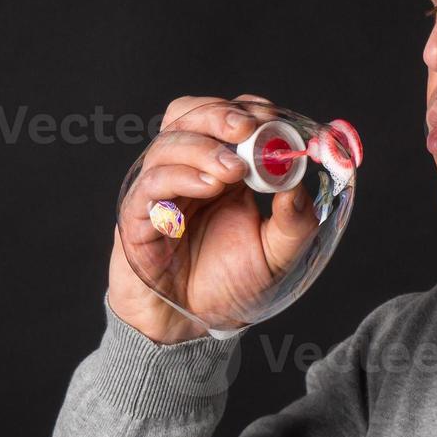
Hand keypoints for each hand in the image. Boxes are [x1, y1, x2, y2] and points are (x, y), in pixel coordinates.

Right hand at [107, 94, 319, 343]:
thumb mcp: (278, 254)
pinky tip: (208, 188)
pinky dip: (179, 177)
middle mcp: (189, 169)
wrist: (192, 326)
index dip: (247, 110)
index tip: (273, 120)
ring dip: (204, 148)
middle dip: (220, 116)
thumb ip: (295, 221)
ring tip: (233, 171)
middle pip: (190, 115)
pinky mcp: (136, 215)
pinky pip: (150, 184)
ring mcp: (159, 189)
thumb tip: (300, 180)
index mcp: (223, 168)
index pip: (227, 117)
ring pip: (169, 143)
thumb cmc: (230, 285)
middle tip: (249, 129)